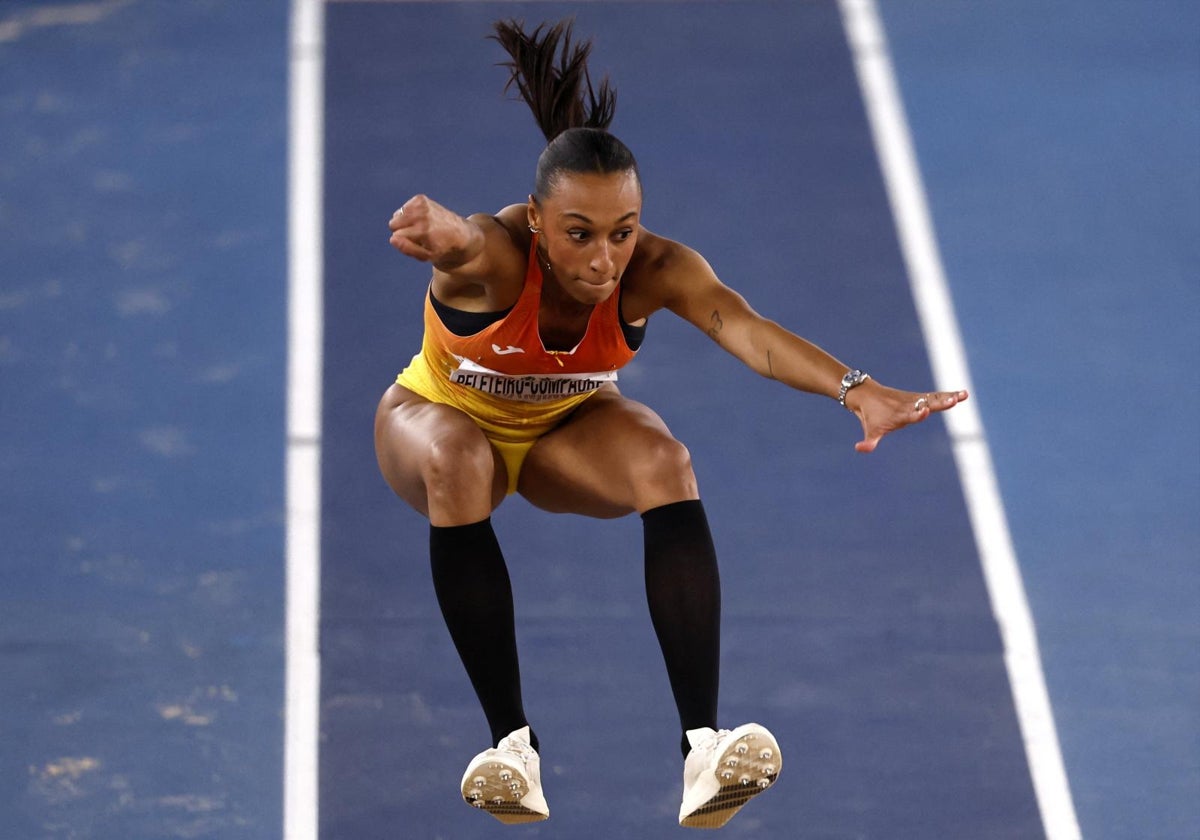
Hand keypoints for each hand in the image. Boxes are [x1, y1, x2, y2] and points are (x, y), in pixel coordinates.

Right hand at [387, 195, 476, 264]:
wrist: (460, 234)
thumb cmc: (442, 248)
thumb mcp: (427, 256)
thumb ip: (408, 249)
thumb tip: (392, 239)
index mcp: (423, 230)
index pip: (396, 237)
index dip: (405, 242)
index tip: (418, 244)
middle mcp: (422, 215)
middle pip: (393, 223)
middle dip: (402, 230)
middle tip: (420, 235)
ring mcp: (422, 204)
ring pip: (397, 215)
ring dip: (405, 222)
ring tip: (421, 228)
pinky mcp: (421, 198)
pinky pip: (403, 208)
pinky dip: (409, 214)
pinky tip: (422, 219)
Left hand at [845, 380, 967, 452]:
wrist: (866, 395)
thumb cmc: (870, 416)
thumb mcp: (870, 431)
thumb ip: (868, 442)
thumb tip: (859, 448)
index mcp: (899, 415)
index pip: (911, 415)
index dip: (918, 414)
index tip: (926, 410)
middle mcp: (909, 406)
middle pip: (927, 403)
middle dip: (940, 403)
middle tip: (953, 400)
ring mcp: (914, 400)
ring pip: (933, 398)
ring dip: (948, 397)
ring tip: (963, 395)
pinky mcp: (917, 396)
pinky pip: (934, 396)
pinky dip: (947, 394)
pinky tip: (963, 394)